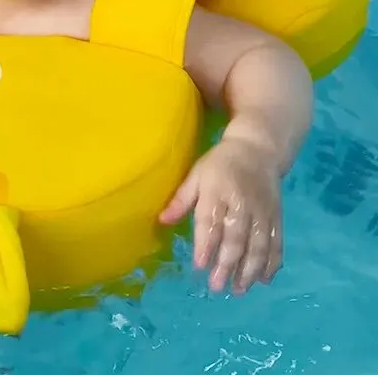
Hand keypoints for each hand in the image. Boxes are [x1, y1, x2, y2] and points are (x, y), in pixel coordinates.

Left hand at [159, 138, 282, 293]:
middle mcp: (241, 203)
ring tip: (239, 289)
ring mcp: (262, 212)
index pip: (211, 221)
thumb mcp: (197, 174)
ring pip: (258, 245)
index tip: (199, 265)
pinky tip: (264, 279)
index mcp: (217, 191)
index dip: (206, 244)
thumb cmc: (220, 163)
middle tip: (217, 286)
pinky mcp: (277, 217)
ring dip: (249, 270)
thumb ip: (181, 198)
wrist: (258, 150)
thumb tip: (162, 220)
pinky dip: (272, 263)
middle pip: (236, 237)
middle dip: (227, 264)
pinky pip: (276, 243)